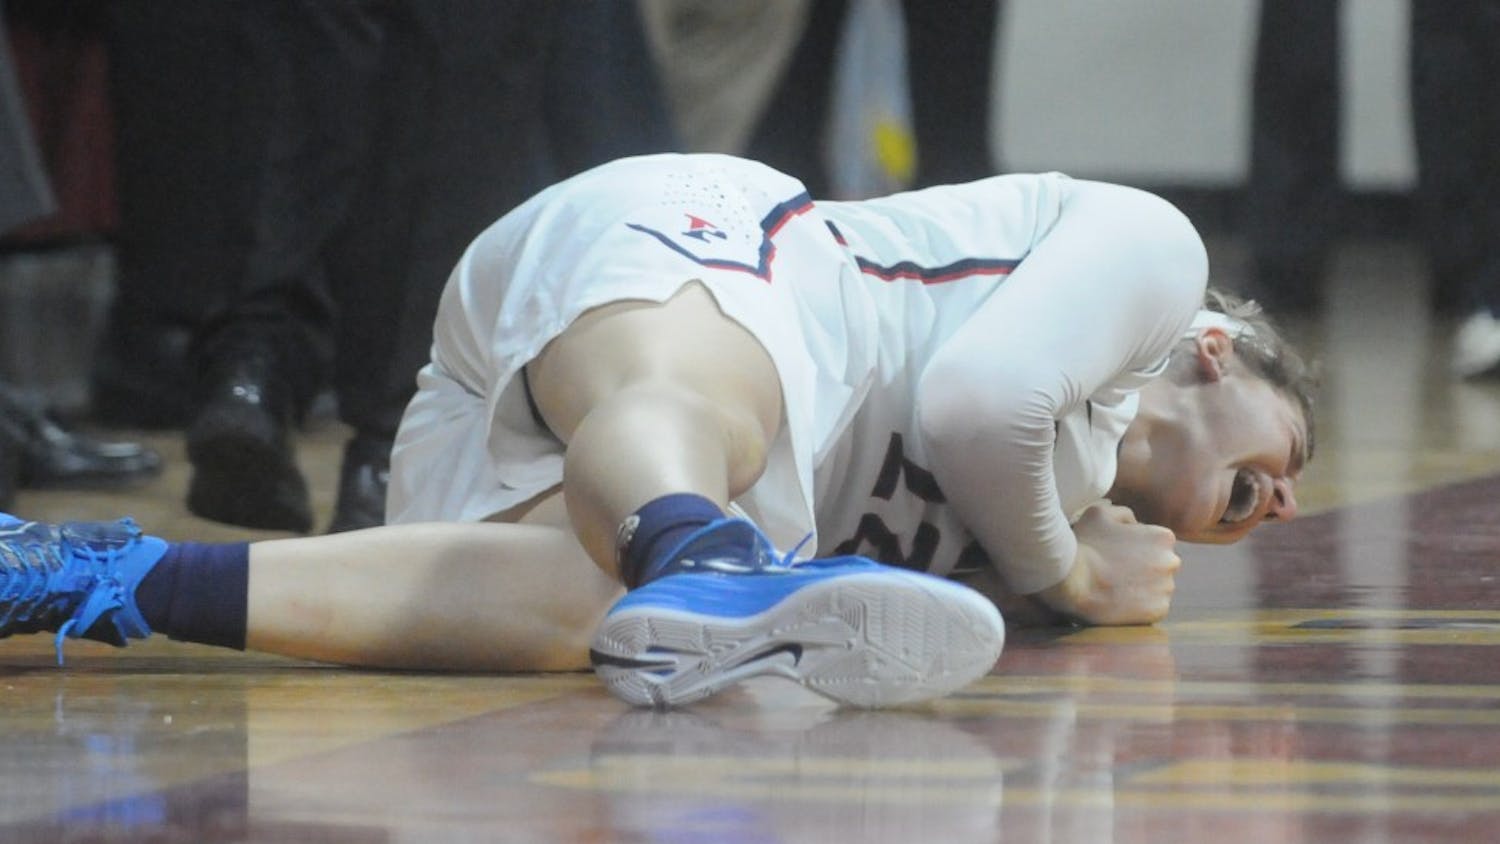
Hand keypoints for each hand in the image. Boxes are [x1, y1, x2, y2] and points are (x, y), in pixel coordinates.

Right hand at [1035, 502, 1179, 624]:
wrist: (1072, 579)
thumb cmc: (1085, 544)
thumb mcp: (1100, 513)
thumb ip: (1124, 514)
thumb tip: (1134, 523)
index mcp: (1163, 537)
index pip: (1156, 543)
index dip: (1136, 547)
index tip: (1118, 553)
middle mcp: (1171, 562)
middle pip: (1161, 565)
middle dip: (1144, 568)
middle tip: (1116, 571)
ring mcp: (1166, 588)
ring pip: (1158, 588)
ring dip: (1142, 587)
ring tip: (1116, 588)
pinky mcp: (1158, 611)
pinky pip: (1153, 608)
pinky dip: (1139, 607)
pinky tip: (1119, 601)